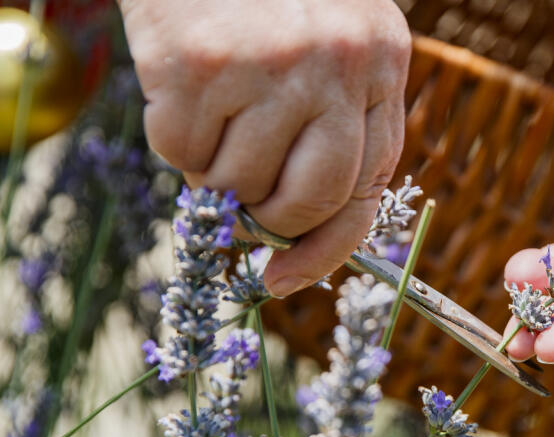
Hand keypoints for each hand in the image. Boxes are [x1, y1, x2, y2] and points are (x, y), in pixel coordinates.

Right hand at [119, 0, 410, 295]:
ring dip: (213, 168)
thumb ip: (331, 123)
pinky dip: (172, 136)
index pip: (368, 186)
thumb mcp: (330, 41)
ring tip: (212, 109)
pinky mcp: (200, 62)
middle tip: (239, 198)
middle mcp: (337, 63)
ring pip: (235, 185)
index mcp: (381, 62)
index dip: (328, 245)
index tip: (287, 278)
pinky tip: (180, 85)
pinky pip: (179, 153)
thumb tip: (290, 231)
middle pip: (308, 201)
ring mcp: (271, 63)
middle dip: (268, 219)